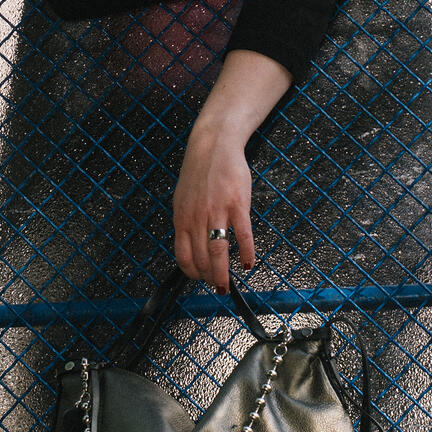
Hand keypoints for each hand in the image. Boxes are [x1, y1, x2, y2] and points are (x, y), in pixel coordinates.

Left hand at [173, 122, 254, 292]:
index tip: (200, 279)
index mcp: (182, 218)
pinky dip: (247, 253)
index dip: (191, 272)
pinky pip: (243, 235)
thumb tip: (189, 246)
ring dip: (223, 273)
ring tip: (227, 285)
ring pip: (218, 251)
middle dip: (209, 277)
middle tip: (217, 285)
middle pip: (201, 258)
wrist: (214, 145)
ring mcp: (217, 211)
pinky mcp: (238, 205)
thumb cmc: (199, 172)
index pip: (183, 255)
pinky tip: (249, 263)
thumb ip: (186, 222)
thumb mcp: (183, 199)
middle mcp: (197, 217)